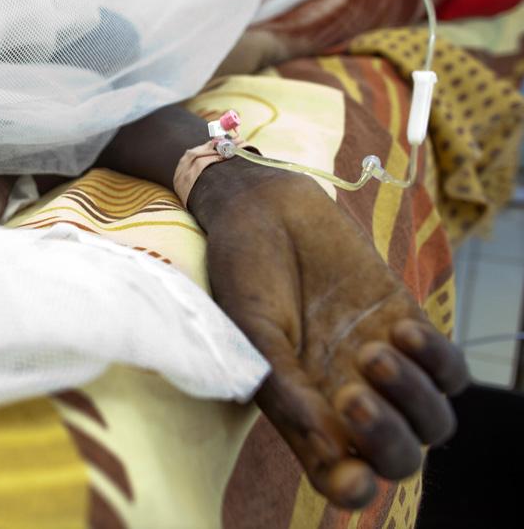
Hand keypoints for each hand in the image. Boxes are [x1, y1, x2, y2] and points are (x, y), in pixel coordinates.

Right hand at [190, 161, 468, 507]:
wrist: (264, 208)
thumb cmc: (243, 272)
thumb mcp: (252, 332)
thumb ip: (285, 389)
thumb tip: (331, 450)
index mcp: (303, 411)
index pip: (339, 474)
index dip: (352, 488)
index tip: (351, 473)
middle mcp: (346, 396)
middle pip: (399, 457)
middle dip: (388, 441)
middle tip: (353, 397)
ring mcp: (381, 362)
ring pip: (435, 420)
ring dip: (413, 398)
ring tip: (373, 352)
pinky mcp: (407, 322)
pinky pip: (451, 368)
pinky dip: (436, 359)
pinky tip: (400, 329)